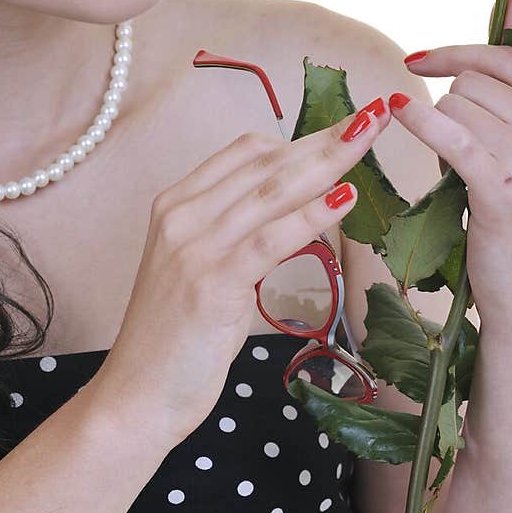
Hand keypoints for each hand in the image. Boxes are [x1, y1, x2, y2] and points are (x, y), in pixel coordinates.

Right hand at [100, 100, 391, 446]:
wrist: (136, 397)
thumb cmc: (175, 342)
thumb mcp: (204, 274)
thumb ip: (241, 239)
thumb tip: (298, 216)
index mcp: (176, 206)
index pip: (246, 152)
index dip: (301, 136)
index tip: (345, 129)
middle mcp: (182, 215)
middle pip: (266, 161)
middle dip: (326, 136)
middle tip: (375, 115)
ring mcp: (194, 246)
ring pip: (273, 190)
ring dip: (330, 160)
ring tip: (371, 137)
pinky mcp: (212, 280)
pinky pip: (272, 236)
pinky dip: (314, 212)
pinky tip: (348, 196)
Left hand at [389, 0, 511, 326]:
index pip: (507, 57)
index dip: (457, 53)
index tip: (419, 58)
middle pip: (475, 82)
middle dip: (451, 105)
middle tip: (456, 146)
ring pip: (456, 106)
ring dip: (440, 128)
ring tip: (458, 167)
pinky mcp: (504, 186)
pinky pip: (447, 130)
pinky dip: (417, 119)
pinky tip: (397, 113)